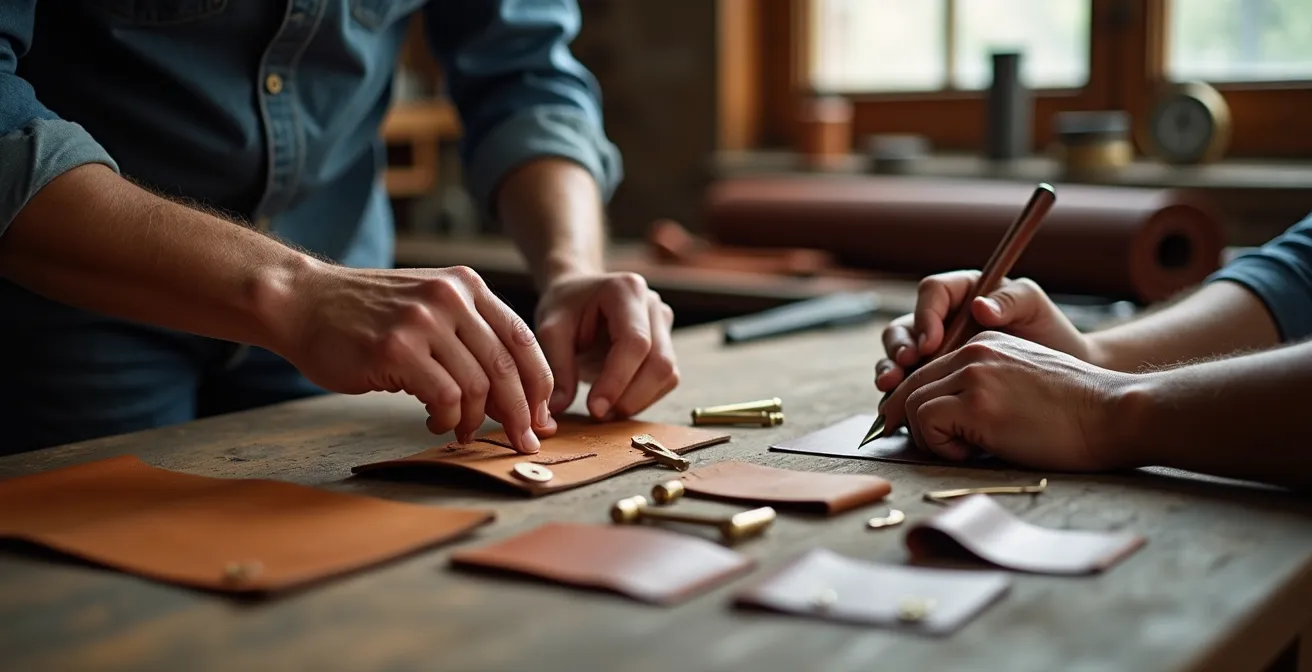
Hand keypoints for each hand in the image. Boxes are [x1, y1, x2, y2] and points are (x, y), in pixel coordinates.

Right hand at [276, 263, 555, 453]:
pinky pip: (445, 397)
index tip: (542, 416)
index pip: (523, 339)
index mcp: (466, 286)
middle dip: (521, 413)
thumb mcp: (428, 306)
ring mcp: (423, 322)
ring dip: (477, 420)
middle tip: (524, 441)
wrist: (301, 301)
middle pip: (507, 366)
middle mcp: (450, 298)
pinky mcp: (397, 350)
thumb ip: (470, 339)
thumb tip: (513, 398)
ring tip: (462, 431)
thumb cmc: (366, 316)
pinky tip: (436, 423)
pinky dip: (448, 419)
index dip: (539, 383)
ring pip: (478, 385)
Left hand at [534, 272, 678, 419]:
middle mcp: (653, 305)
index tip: (595, 408)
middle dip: (631, 397)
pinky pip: (666, 380)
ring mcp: (664, 324)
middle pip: (660, 362)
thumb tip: (558, 408)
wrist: (578, 294)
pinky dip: (643, 398)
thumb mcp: (551, 330)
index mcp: (626, 290)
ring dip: (638, 401)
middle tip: (599, 414)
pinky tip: (616, 401)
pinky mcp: (666, 343)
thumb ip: (557, 367)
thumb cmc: (565, 307)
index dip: (618, 380)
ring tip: (605, 410)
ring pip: (668, 375)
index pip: (635, 342)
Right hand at [876, 271, 1096, 391]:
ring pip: (898, 356)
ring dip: (890, 369)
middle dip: (899, 345)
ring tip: (890, 385)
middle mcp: (941, 320)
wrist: (1060, 377)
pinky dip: (901, 395)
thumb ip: (1011, 301)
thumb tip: (980, 307)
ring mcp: (934, 350)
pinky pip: (908, 384)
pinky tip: (901, 407)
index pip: (932, 293)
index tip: (932, 341)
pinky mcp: (933, 379)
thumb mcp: (1034, 310)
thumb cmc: (1049, 335)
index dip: (926, 314)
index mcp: (962, 293)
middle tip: (907, 363)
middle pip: (905, 326)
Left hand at [879, 331, 1135, 471]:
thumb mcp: (1021, 381)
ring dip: (930, 436)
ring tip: (967, 449)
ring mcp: (973, 375)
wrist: (1112, 414)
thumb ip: (982, 386)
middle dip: (911, 421)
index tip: (919, 429)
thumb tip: (941, 417)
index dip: (916, 404)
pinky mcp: (976, 404)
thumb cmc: (1076, 412)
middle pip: (911, 385)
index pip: (927, 371)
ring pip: (912, 404)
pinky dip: (939, 446)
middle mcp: (974, 352)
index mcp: (985, 343)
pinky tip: (973, 452)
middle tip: (931, 445)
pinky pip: (926, 423)